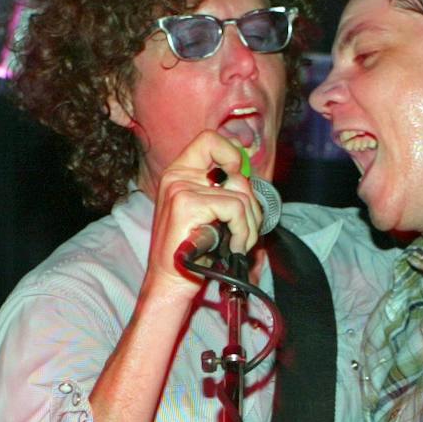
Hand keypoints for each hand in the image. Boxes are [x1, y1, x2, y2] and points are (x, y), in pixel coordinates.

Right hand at [144, 131, 264, 296]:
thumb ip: (222, 191)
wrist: (170, 282)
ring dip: (249, 224)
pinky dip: (242, 231)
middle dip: (252, 204)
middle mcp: (177, 176)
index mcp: (179, 173)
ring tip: (239, 243)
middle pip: (235, 171)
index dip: (233, 154)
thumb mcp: (208, 214)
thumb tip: (248, 174)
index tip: (240, 180)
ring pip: (240, 194)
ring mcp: (180, 189)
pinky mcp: (187, 205)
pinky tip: (233, 247)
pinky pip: (234, 209)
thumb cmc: (192, 252)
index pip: (210, 140)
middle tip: (245, 229)